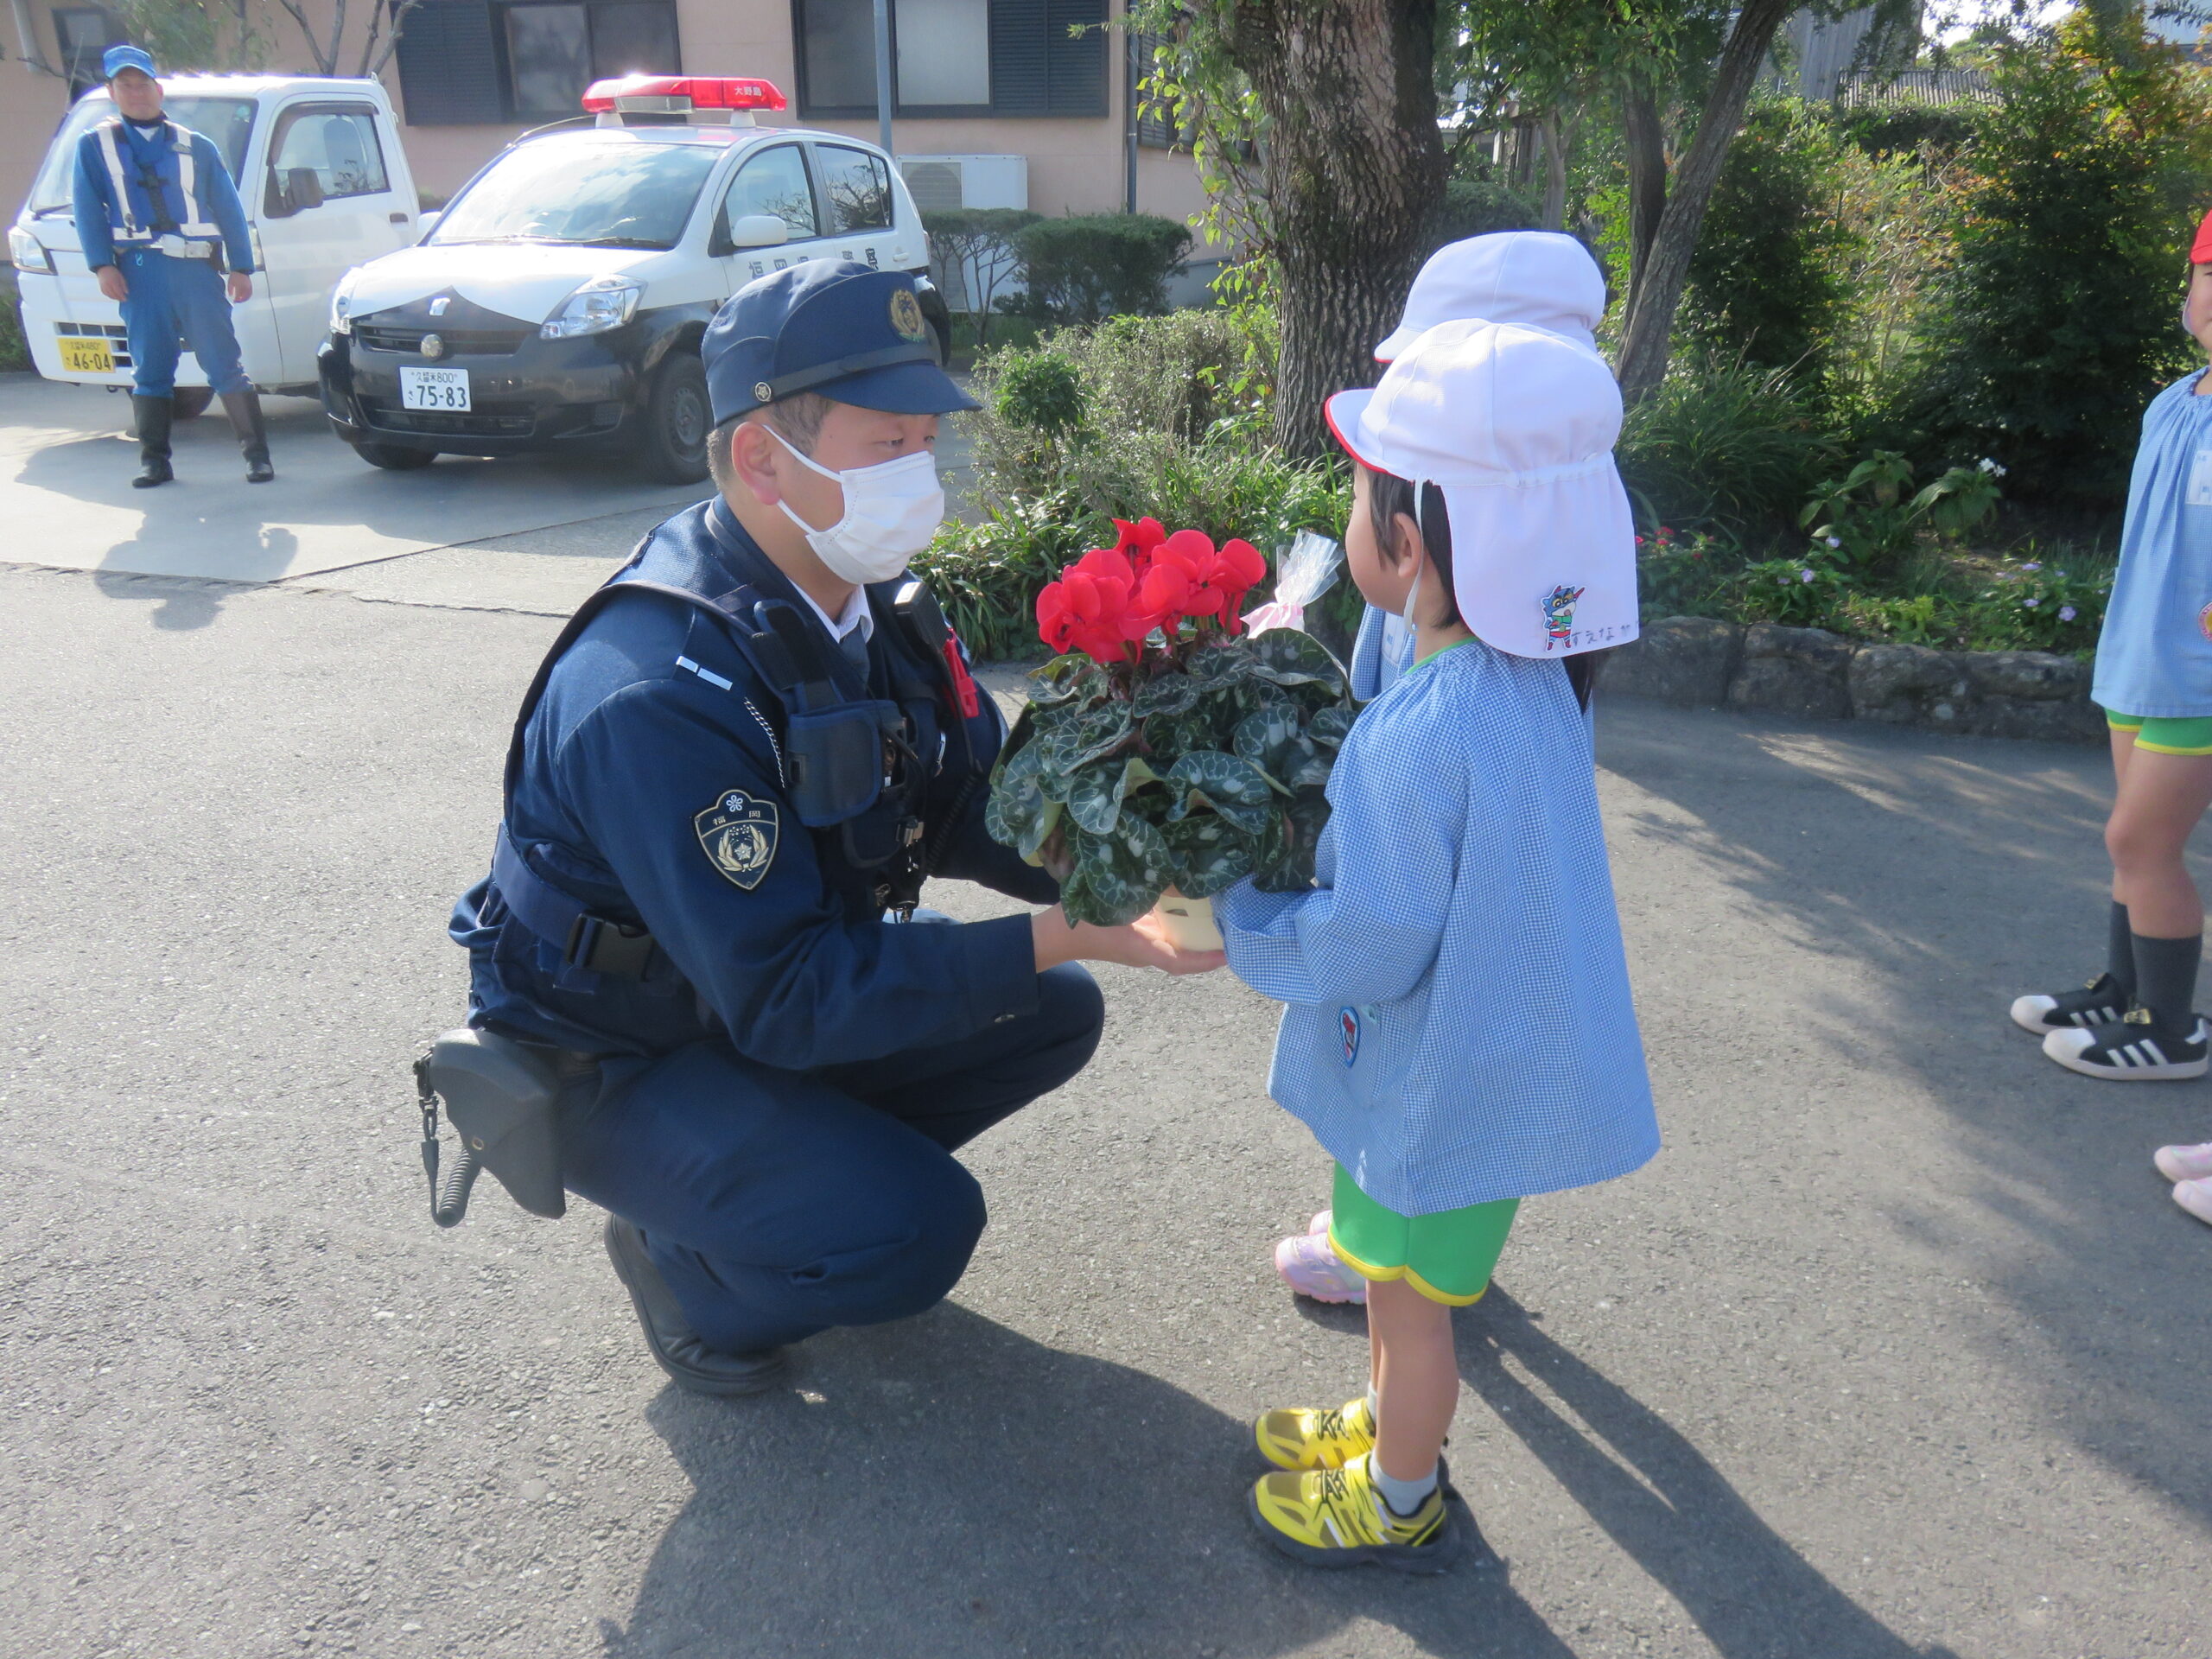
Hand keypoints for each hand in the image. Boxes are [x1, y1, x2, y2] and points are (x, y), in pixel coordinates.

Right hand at [95, 265, 126, 302]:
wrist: (103, 268)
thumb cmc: (114, 273)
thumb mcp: (121, 277)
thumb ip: (124, 285)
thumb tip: (127, 293)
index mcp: (113, 281)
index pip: (118, 291)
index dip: (122, 296)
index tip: (126, 299)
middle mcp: (107, 284)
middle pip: (113, 294)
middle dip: (119, 298)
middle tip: (123, 300)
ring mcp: (103, 286)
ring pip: (109, 295)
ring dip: (114, 298)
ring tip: (119, 299)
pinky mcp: (101, 287)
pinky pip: (105, 293)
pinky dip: (109, 296)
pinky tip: (114, 297)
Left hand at [226, 272, 252, 303]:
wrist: (240, 270)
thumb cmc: (235, 276)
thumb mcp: (230, 282)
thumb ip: (230, 289)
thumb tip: (230, 295)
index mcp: (240, 287)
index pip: (239, 296)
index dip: (237, 300)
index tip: (234, 301)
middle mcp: (245, 288)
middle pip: (244, 297)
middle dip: (241, 300)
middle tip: (237, 301)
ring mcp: (249, 287)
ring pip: (248, 296)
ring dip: (245, 299)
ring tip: (241, 300)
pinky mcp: (250, 286)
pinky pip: (250, 293)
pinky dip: (248, 296)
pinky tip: (245, 297)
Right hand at [1031, 906, 1225, 976]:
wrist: (1055, 935)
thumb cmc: (1082, 922)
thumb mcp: (1115, 903)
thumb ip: (1145, 892)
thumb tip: (1177, 880)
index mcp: (1143, 949)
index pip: (1179, 963)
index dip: (1204, 962)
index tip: (1228, 955)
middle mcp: (1147, 953)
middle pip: (1184, 954)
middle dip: (1209, 945)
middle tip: (1234, 927)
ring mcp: (1142, 947)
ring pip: (1176, 944)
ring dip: (1196, 934)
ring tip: (1220, 915)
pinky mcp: (1137, 938)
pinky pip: (1165, 934)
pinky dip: (1180, 923)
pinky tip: (1190, 904)